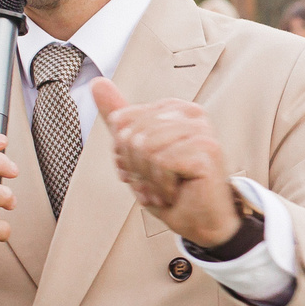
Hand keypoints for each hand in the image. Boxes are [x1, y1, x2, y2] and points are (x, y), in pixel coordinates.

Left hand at [89, 77, 240, 248]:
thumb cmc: (174, 189)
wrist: (202, 223)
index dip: (124, 153)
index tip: (143, 169)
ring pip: (146, 148)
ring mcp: (201, 131)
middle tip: (155, 183)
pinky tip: (175, 192)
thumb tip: (97, 83)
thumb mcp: (138, 152)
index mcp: (174, 108)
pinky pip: (162, 163)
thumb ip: (120, 117)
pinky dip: (162, 186)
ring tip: (166, 189)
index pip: (123, 122)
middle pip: (132, 135)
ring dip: (149, 180)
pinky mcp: (206, 150)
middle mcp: (191, 114)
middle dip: (136, 169)